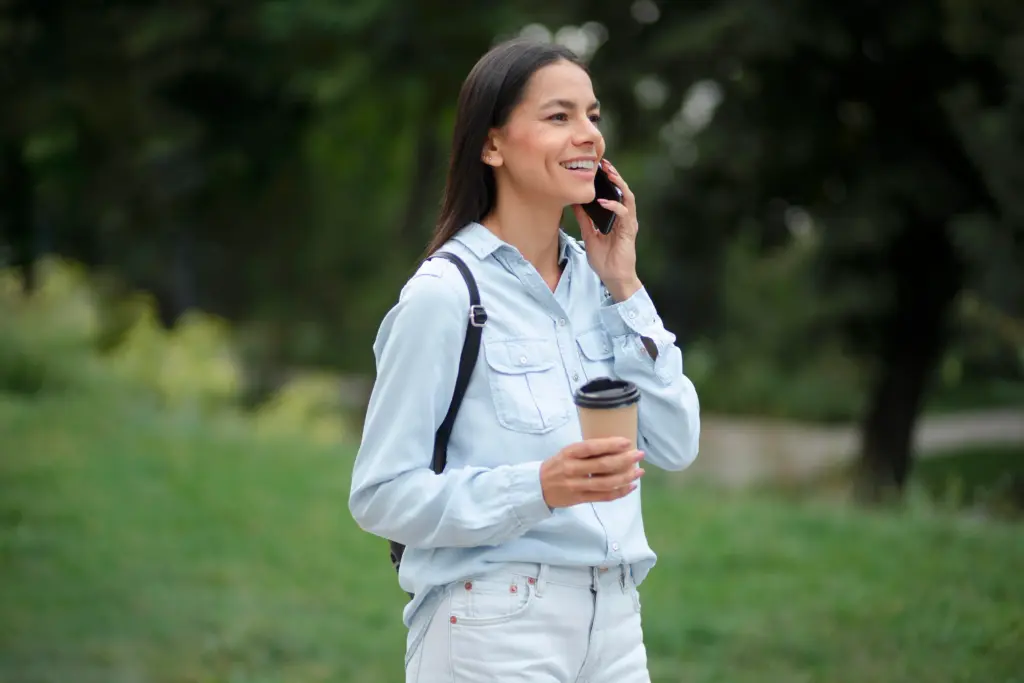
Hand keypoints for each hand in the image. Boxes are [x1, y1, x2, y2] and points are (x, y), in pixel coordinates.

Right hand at [540, 437, 644, 507]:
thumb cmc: (557, 466)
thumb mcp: (566, 453)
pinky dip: (619, 492)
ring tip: (639, 471)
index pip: (591, 447)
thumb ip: (586, 451)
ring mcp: (576, 485)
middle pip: (602, 465)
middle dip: (624, 460)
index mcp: (569, 453)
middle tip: (639, 454)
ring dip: (625, 477)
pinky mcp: (580, 498)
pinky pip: (603, 496)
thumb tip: (615, 447)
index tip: (627, 442)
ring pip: (606, 483)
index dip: (610, 445)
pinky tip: (630, 486)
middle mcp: (572, 469)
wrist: (538, 487)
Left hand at [572, 158, 641, 301]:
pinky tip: (604, 202)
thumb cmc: (604, 259)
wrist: (613, 277)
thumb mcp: (589, 235)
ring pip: (628, 198)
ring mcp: (628, 224)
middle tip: (604, 163)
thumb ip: (585, 220)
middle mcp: (625, 218)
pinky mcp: (629, 232)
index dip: (608, 180)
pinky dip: (615, 206)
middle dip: (615, 176)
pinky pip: (624, 215)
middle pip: (623, 191)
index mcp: (616, 218)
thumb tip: (575, 204)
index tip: (597, 167)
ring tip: (609, 174)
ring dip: (619, 185)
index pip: (614, 193)